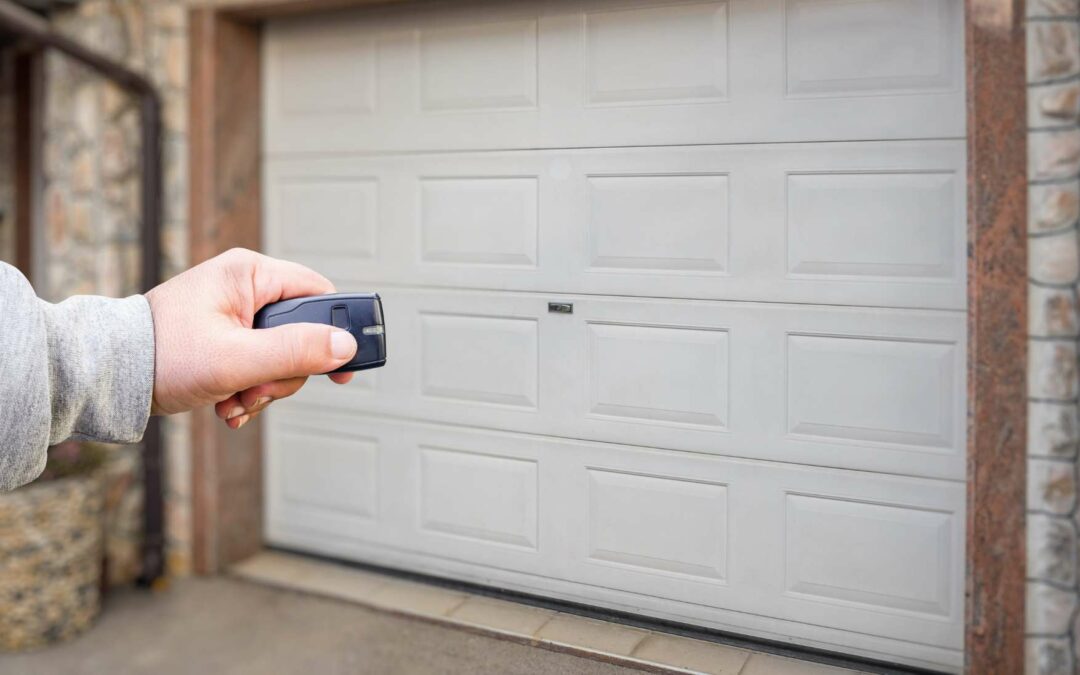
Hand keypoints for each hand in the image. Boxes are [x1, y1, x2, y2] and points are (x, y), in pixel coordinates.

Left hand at [145, 248, 356, 427]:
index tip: (343, 367)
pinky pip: (259, 365)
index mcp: (250, 274)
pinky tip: (228, 402)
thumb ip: (295, 351)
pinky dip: (249, 389)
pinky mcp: (226, 337)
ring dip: (265, 388)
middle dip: (285, 372)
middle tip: (258, 390)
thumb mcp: (237, 358)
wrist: (109, 377)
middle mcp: (245, 287)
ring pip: (281, 355)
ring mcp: (235, 313)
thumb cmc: (160, 355)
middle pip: (301, 333)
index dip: (336, 331)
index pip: (318, 294)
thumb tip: (345, 346)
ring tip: (236, 399)